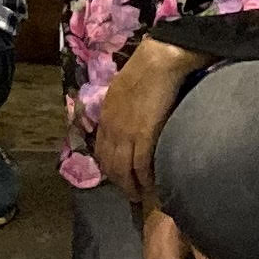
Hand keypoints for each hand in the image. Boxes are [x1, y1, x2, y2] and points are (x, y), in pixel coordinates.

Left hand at [93, 38, 195, 203]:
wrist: (157, 62)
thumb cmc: (144, 72)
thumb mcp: (122, 93)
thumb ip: (120, 110)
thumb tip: (128, 122)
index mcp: (105, 118)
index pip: (101, 152)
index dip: (110, 168)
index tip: (120, 178)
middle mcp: (111, 129)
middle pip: (110, 166)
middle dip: (120, 184)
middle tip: (132, 195)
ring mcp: (126, 134)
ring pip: (123, 170)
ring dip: (132, 187)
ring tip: (142, 197)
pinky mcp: (144, 136)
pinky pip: (141, 166)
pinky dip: (146, 180)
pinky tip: (152, 187)